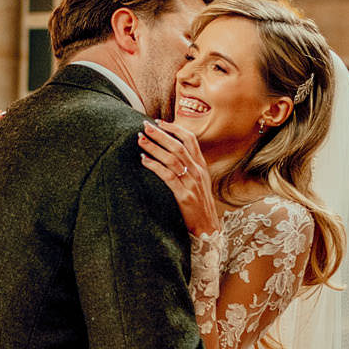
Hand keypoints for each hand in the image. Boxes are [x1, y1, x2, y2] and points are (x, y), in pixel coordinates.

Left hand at [138, 121, 218, 236]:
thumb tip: (171, 152)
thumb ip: (189, 166)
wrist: (207, 227)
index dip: (175, 128)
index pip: (190, 139)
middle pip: (178, 146)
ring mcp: (192, 182)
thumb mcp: (198, 181)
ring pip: (172, 158)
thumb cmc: (199, 204)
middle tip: (145, 126)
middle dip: (160, 134)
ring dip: (154, 147)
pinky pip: (167, 176)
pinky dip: (154, 166)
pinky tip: (144, 161)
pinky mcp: (184, 195)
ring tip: (140, 140)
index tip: (159, 121)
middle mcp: (198, 171)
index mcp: (201, 165)